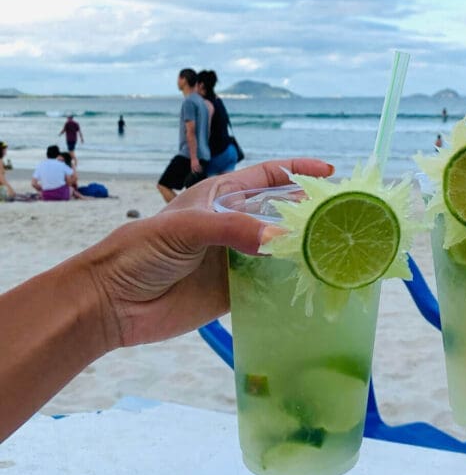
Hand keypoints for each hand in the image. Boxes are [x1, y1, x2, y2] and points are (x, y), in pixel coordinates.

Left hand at [82, 158, 332, 349]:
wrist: (112, 302)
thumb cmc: (141, 251)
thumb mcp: (186, 229)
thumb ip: (233, 230)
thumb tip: (280, 241)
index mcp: (221, 197)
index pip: (268, 176)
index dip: (299, 172)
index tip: (330, 173)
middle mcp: (233, 225)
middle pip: (281, 213)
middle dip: (310, 213)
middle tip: (344, 219)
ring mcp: (235, 259)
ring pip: (281, 250)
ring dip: (305, 250)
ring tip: (339, 252)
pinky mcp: (234, 293)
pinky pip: (271, 285)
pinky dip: (291, 284)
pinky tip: (313, 285)